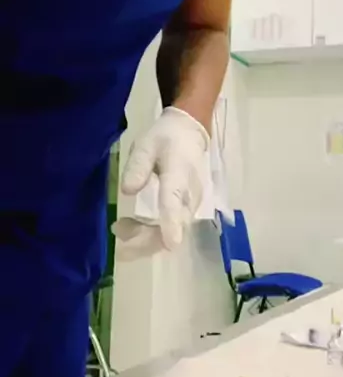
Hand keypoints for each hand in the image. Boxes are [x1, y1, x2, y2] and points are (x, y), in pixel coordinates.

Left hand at [121, 107, 209, 249]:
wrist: (190, 133)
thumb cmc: (166, 138)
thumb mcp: (146, 145)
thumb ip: (138, 166)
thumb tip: (128, 190)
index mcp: (179, 175)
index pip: (176, 201)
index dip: (172, 223)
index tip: (171, 244)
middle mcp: (190, 195)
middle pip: (175, 226)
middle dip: (146, 238)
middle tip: (117, 228)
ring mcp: (192, 205)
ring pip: (173, 232)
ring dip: (145, 239)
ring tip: (119, 227)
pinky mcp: (188, 211)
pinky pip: (172, 230)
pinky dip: (151, 235)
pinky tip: (133, 228)